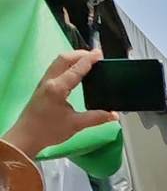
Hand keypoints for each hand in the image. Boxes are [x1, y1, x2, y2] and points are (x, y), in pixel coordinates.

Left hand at [3, 50, 117, 157]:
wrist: (27, 136)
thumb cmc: (50, 130)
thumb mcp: (76, 125)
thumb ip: (96, 118)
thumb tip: (114, 115)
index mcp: (58, 88)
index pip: (76, 69)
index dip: (88, 60)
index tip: (99, 54)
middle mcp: (50, 81)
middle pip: (64, 59)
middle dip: (80, 54)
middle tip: (94, 56)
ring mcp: (44, 82)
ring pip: (58, 62)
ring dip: (72, 58)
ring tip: (86, 60)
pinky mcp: (43, 87)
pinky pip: (55, 69)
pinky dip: (67, 65)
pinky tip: (74, 71)